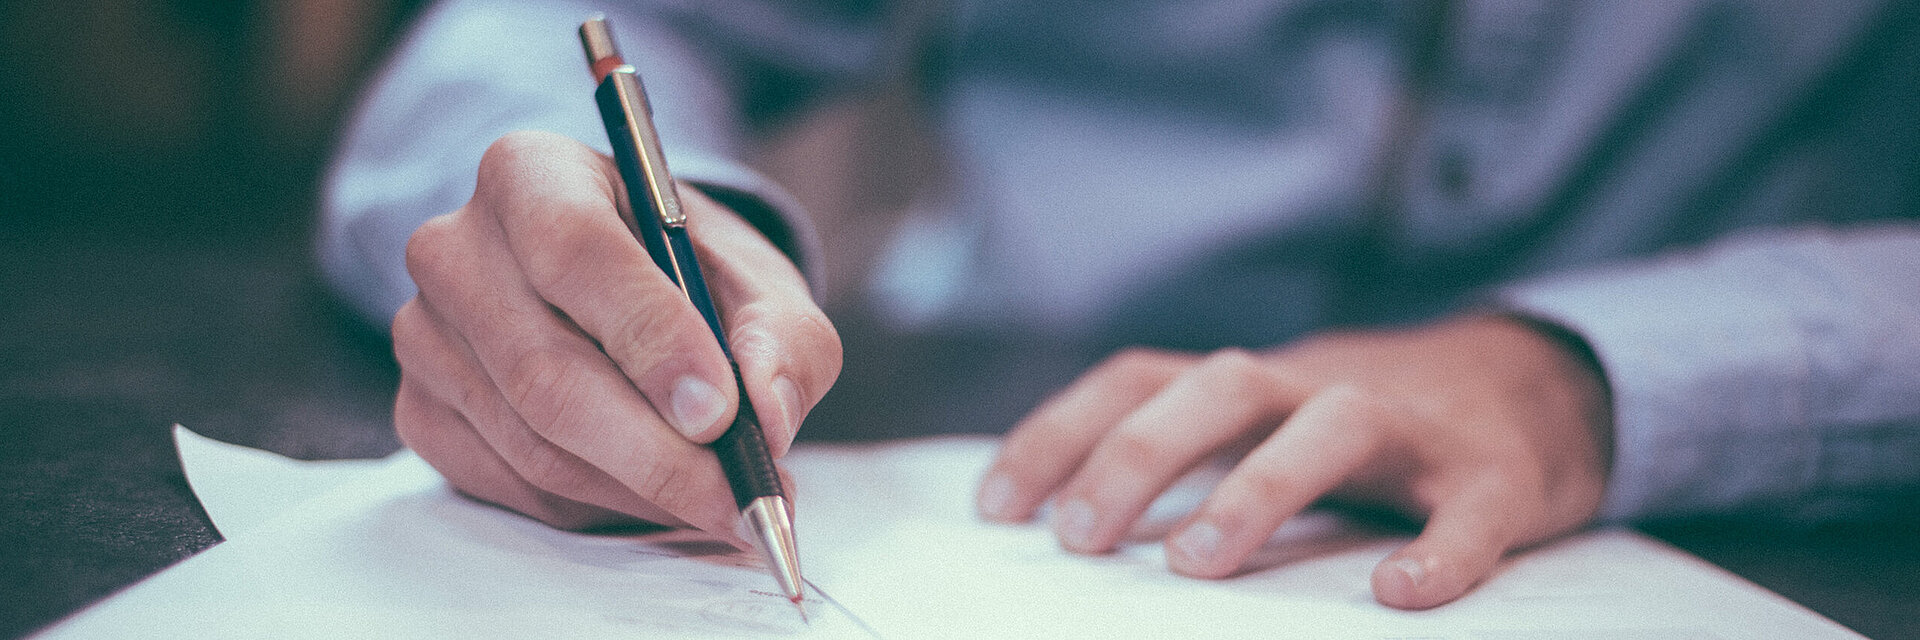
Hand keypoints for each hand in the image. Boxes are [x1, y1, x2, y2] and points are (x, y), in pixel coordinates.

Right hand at [392, 131, 839, 539]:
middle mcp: (456, 247)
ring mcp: (425, 335)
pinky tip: (653, 492)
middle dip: (656, 452)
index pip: (575, 250)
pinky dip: (597, 506)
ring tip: (719, 500)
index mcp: (532, 173)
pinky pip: (512, 485)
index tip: (719, 411)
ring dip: (639, 490)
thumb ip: (783, 339)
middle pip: (545, 370)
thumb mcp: (760, 283)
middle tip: (738, 497)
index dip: (649, 337)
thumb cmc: (690, 275)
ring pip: (533, 444)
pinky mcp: (421, 411)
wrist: (627, 293)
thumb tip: (766, 414)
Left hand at [975, 315, 1611, 608]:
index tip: (996, 507)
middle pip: (1220, 386)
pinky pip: (1469, 510)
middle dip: (1139, 454)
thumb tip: (1069, 524)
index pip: (1139, 379)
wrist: (1540, 384)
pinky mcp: (1497, 475)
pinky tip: (1402, 593)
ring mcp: (1413, 427)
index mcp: (1255, 384)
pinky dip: (1440, 550)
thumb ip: (1187, 456)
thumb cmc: (1371, 427)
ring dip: (1258, 486)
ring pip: (1332, 425)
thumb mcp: (1267, 423)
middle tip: (1080, 538)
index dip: (1060, 433)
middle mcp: (1320, 387)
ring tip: (1196, 564)